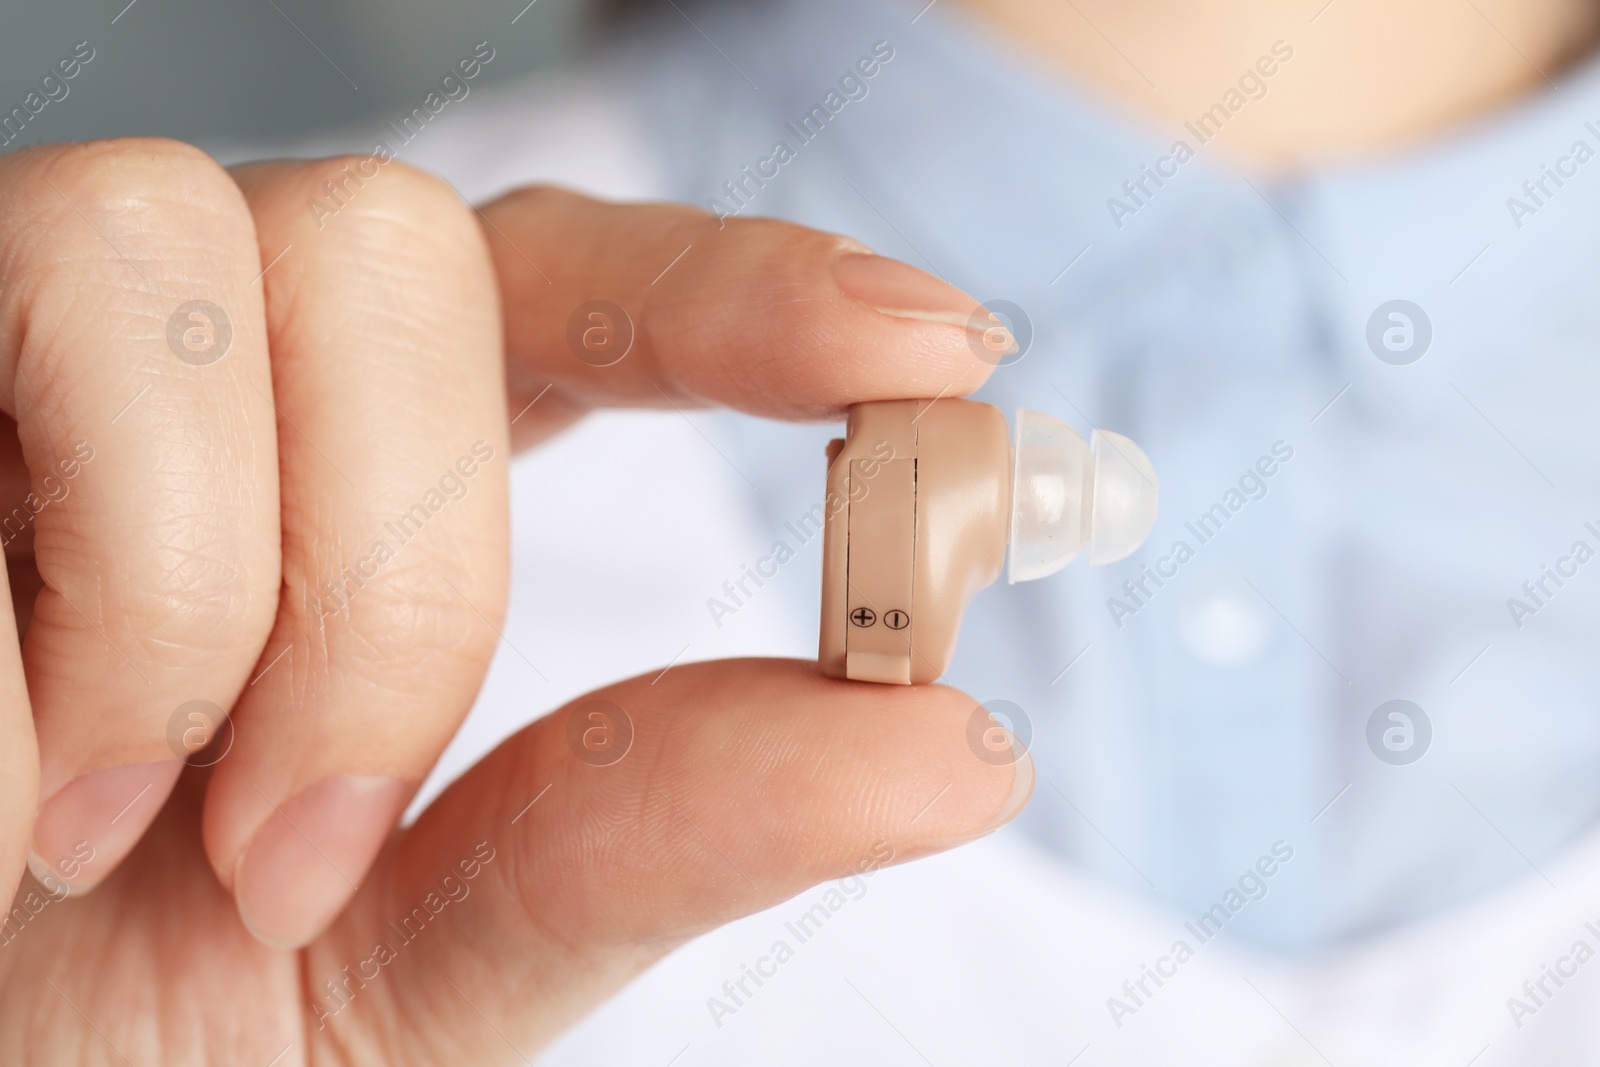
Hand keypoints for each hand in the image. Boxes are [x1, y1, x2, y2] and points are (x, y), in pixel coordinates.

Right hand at [0, 139, 1029, 1063]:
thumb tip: (959, 754)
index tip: (938, 349)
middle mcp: (219, 355)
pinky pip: (14, 323)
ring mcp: (36, 343)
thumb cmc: (141, 1012)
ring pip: (200, 249)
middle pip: (399, 252)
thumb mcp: (423, 950)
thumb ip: (653, 830)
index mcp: (367, 454)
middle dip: (395, 577)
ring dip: (198, 591)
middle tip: (296, 850)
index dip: (749, 290)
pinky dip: (41, 628)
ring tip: (112, 828)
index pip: (582, 285)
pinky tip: (9, 798)